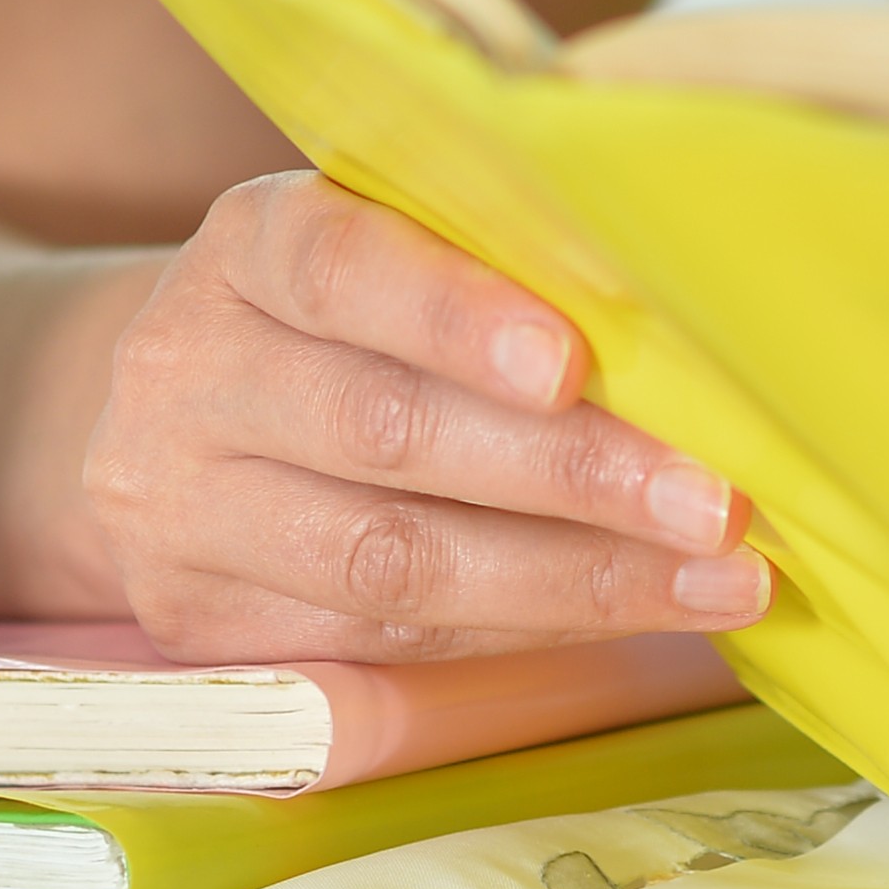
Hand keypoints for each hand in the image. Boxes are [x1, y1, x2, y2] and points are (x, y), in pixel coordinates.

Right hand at [82, 171, 774, 659]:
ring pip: (389, 558)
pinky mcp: (198, 622)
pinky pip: (383, 642)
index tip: (571, 362)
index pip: (343, 269)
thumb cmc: (345, 321)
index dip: (455, 315)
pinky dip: (527, 627)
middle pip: (384, 430)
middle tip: (713, 502)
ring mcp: (180, 508)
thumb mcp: (386, 254)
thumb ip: (494, 270)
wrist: (172, 427)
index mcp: (249, 246)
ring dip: (572, 574)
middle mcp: (191, 371)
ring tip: (715, 579)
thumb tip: (689, 335)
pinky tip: (636, 611)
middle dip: (568, 472)